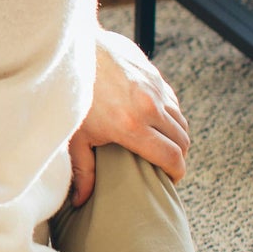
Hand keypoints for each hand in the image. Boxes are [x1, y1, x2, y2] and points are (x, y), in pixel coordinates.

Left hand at [68, 24, 189, 207]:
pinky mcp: (153, 73)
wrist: (71, 50)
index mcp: (132, 126)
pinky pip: (171, 99)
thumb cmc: (69, 95)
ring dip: (175, 134)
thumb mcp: (74, 137)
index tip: (172, 179)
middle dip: (179, 156)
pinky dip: (169, 113)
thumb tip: (81, 201)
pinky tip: (153, 119)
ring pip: (180, 119)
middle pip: (183, 139)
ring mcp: (154, 87)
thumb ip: (84, 171)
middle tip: (167, 165)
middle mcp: (150, 106)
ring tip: (161, 143)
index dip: (177, 172)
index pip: (172, 156)